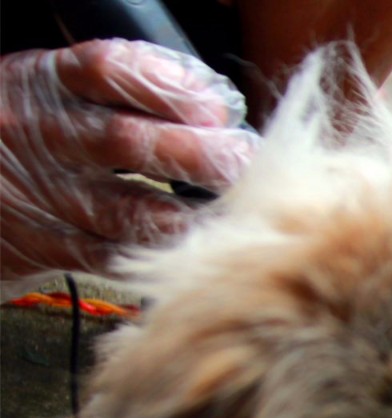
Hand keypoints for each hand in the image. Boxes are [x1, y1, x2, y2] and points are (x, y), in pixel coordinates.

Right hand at [1, 40, 256, 292]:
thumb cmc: (31, 129)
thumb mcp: (58, 88)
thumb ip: (125, 88)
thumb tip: (215, 106)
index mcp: (48, 83)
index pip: (110, 72)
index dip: (172, 88)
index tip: (217, 107)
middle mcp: (44, 136)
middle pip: (130, 144)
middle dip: (203, 156)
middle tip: (247, 165)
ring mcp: (46, 195)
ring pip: (130, 211)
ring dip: (195, 216)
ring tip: (238, 214)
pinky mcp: (48, 246)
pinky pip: (116, 258)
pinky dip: (165, 256)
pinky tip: (201, 251)